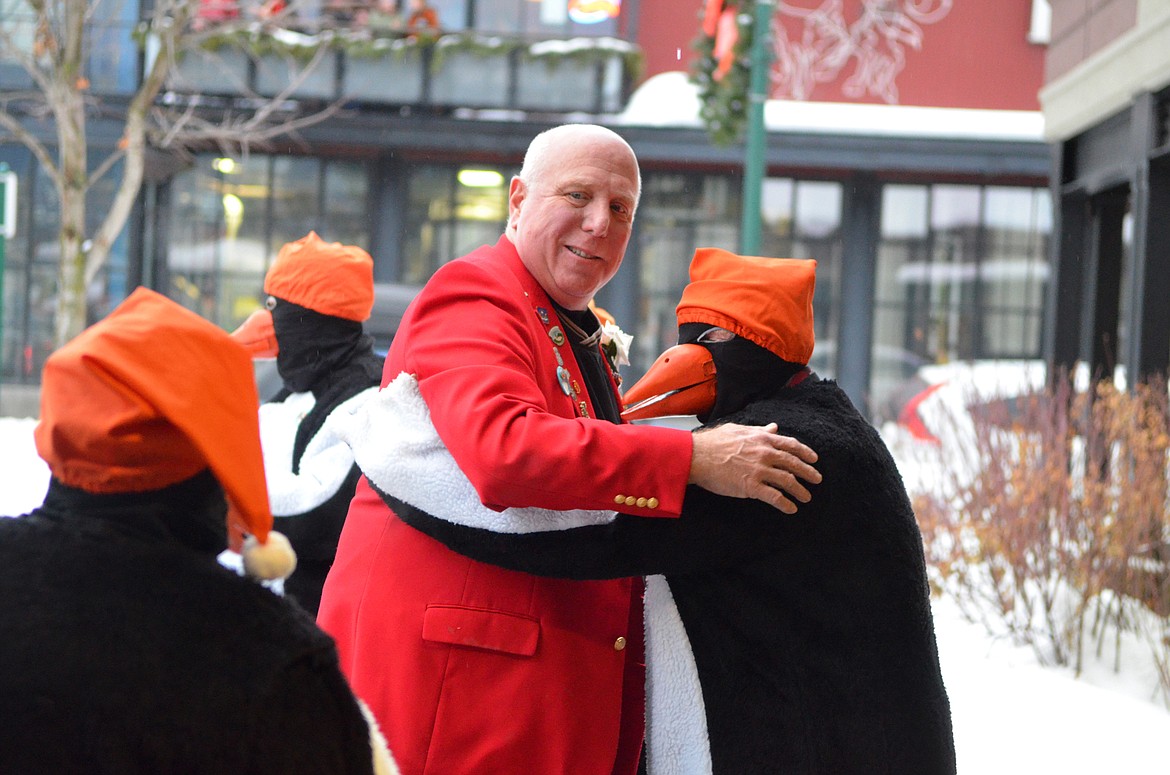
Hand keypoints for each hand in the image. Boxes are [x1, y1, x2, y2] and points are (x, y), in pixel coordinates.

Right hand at [688, 422, 820, 513]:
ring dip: (800, 491)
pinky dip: (786, 504)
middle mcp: (765, 454)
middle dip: (808, 473)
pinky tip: (791, 509)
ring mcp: (759, 470)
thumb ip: (758, 431)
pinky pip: (775, 497)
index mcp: (762, 439)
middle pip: (794, 464)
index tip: (814, 459)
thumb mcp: (739, 430)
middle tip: (817, 480)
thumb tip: (773, 428)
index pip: (791, 445)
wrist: (697, 456)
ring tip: (806, 497)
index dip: (805, 453)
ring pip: (788, 481)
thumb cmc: (713, 442)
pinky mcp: (752, 486)